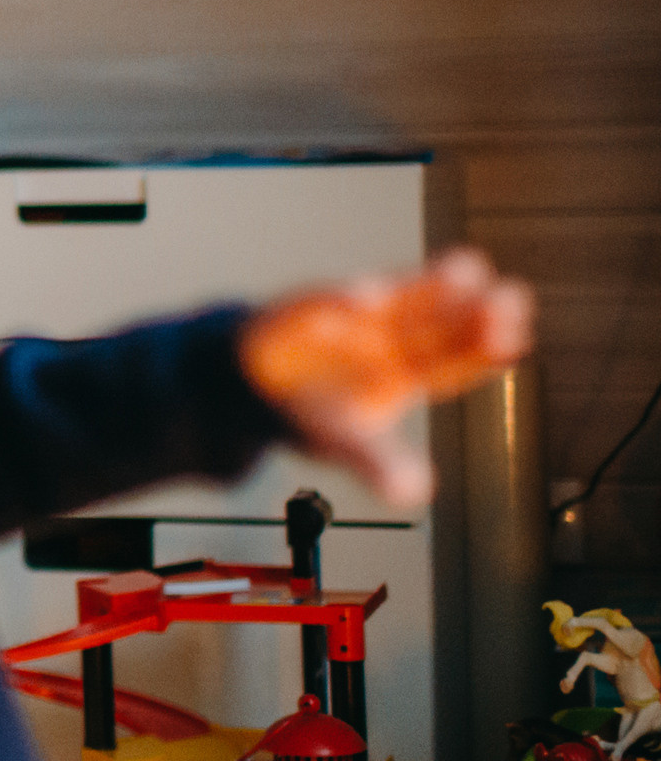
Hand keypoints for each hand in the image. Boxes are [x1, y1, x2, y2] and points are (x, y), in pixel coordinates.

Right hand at [240, 247, 532, 507]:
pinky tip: (366, 297)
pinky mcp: (308, 307)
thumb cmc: (305, 411)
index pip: (454, 359)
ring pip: (401, 297)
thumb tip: (415, 491)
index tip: (515, 337)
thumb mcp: (342, 443)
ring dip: (432, 283)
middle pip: (439, 321)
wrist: (244, 384)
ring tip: (466, 269)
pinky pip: (327, 303)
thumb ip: (376, 463)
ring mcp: (353, 317)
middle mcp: (387, 337)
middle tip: (510, 299)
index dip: (485, 349)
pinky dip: (345, 299)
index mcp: (404, 372)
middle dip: (475, 310)